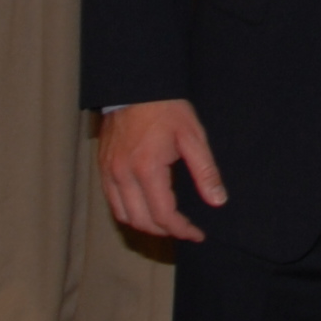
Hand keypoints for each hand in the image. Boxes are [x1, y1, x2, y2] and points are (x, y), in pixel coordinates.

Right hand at [97, 98, 226, 243]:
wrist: (135, 87)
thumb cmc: (167, 109)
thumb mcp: (193, 136)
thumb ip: (205, 171)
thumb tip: (217, 201)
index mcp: (147, 169)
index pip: (163, 215)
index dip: (182, 230)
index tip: (197, 234)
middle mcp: (122, 175)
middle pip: (141, 221)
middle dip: (165, 231)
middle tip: (185, 229)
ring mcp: (108, 172)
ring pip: (123, 216)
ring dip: (145, 225)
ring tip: (166, 223)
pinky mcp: (102, 168)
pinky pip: (112, 201)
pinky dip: (129, 212)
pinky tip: (145, 208)